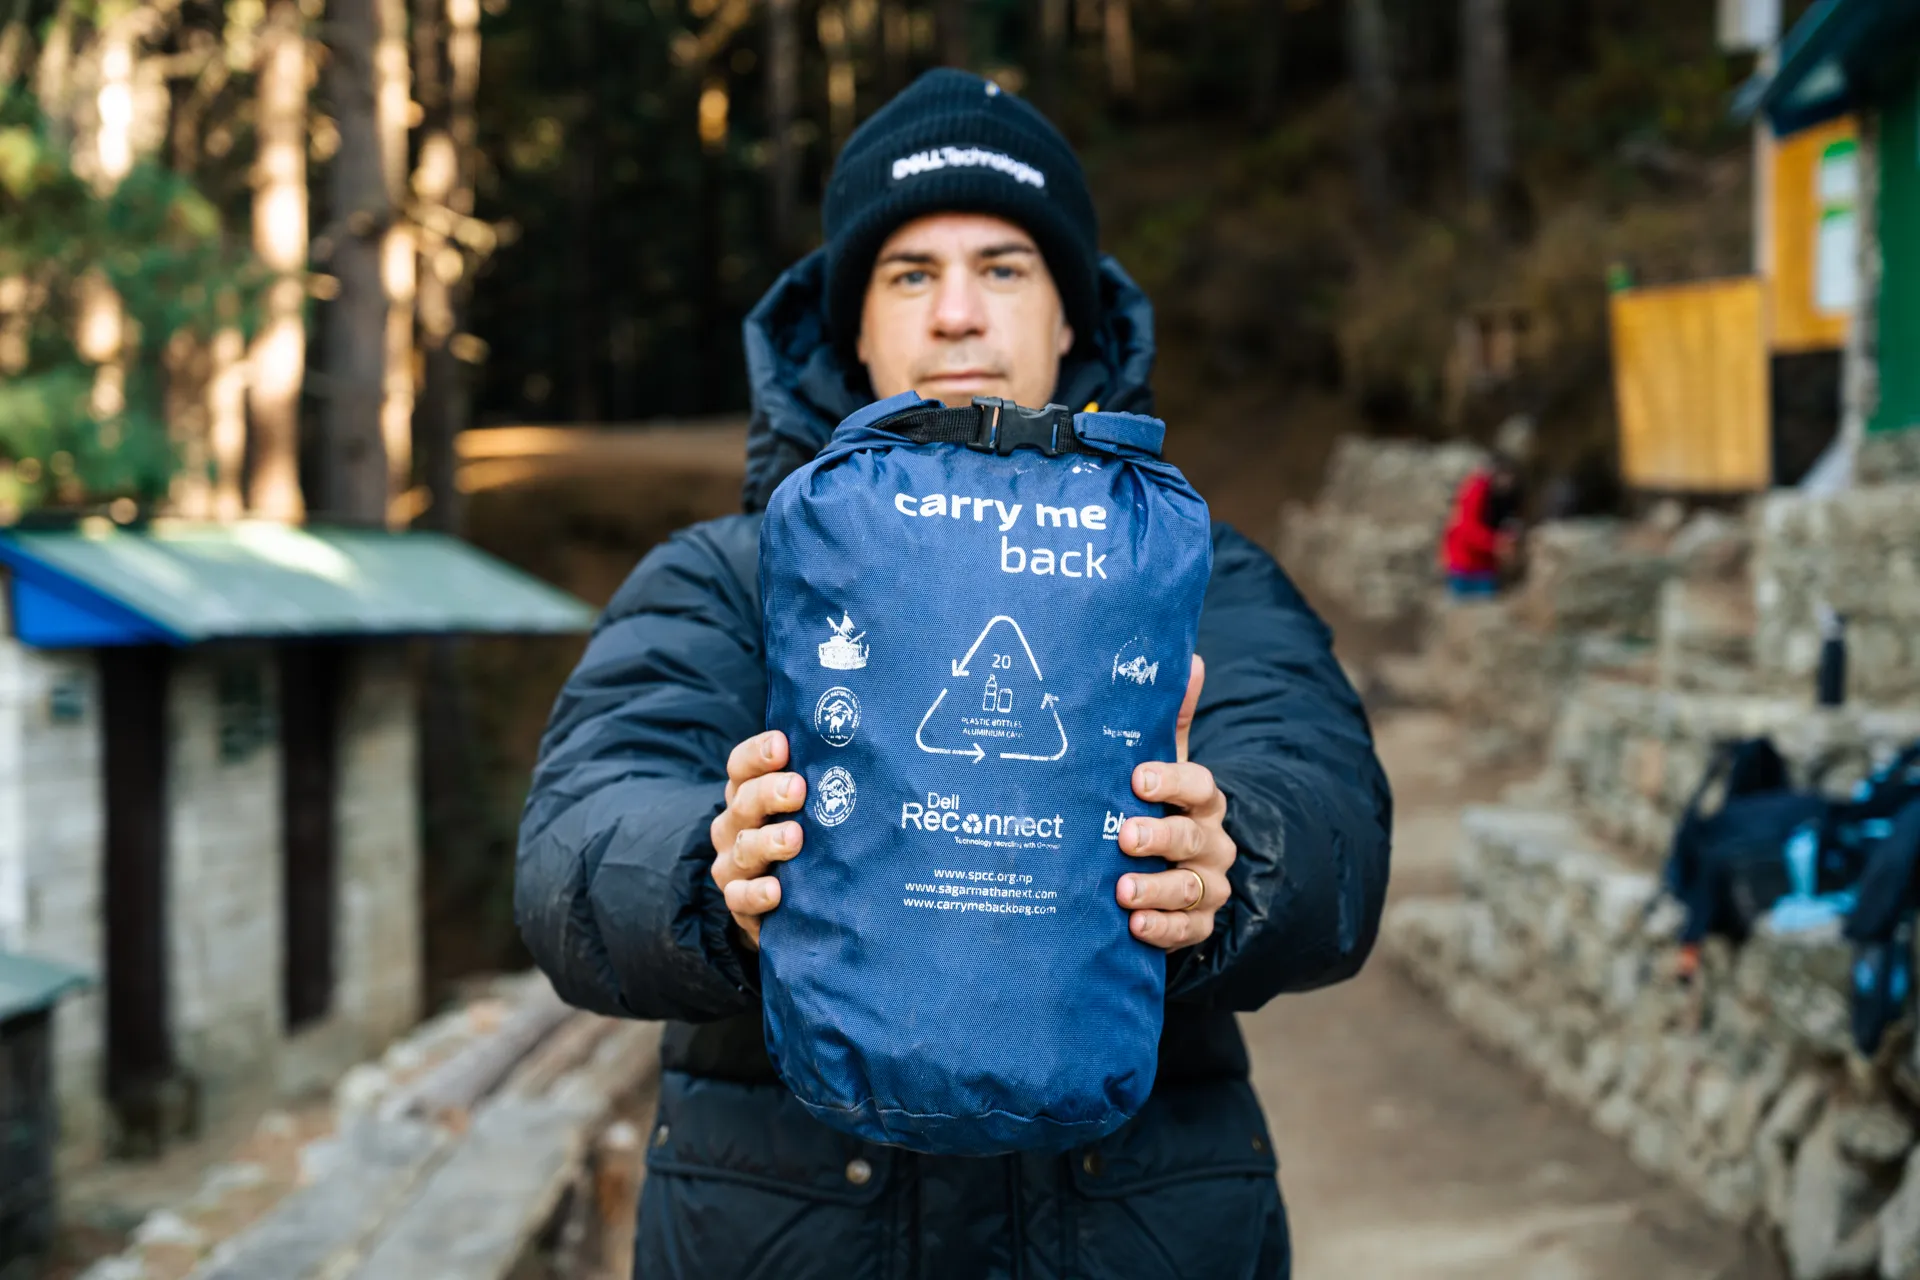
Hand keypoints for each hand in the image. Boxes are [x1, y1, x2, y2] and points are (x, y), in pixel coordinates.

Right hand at [709, 730, 804, 950]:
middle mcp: (735, 825)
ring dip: (767, 842)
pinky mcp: (739, 901)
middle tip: (797, 789)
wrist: (789, 904)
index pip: (742, 766)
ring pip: (743, 847)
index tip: (782, 745)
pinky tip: (775, 890)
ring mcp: (733, 864)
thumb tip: (865, 758)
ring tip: (794, 838)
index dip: (758, 754)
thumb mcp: (810, 810)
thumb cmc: (808, 841)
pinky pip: (739, 897)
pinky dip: (755, 893)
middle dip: (769, 793)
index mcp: (748, 793)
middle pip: (744, 802)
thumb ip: (823, 785)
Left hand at [1115, 655, 1234, 948]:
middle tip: (1123, 835)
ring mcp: (1207, 886)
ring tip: (1122, 890)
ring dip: (1156, 888)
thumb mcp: (1160, 766)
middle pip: (1193, 836)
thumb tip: (1190, 657)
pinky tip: (1135, 926)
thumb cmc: (1154, 808)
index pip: (1199, 786)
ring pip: (1191, 888)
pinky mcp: (1196, 924)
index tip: (1137, 777)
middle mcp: (1210, 842)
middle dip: (1160, 835)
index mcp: (1201, 801)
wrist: (1164, 870)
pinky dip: (1163, 928)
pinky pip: (1188, 931)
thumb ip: (1170, 720)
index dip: (1172, 780)